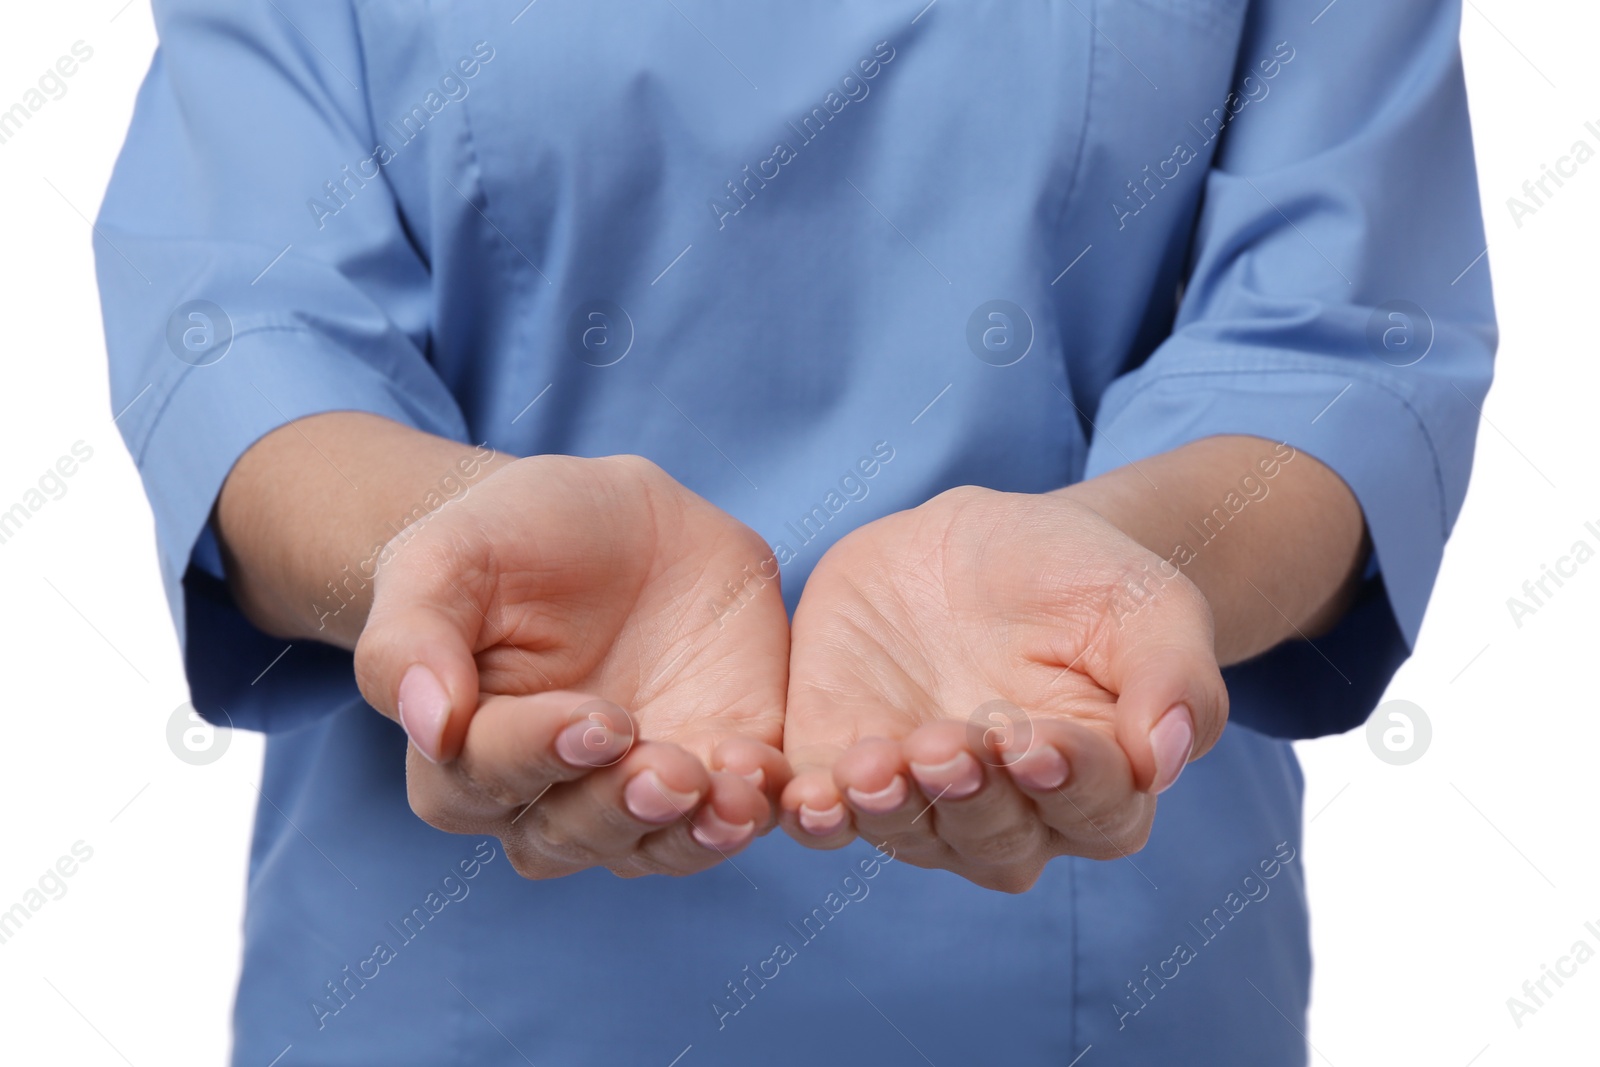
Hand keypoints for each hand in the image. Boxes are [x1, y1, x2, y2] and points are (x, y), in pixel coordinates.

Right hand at [353, 454, 790, 878]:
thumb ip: (412, 637)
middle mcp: (552, 793)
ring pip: (658, 845)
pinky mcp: (723, 763)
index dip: (538, 756)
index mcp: (468, 752)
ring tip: (729, 796)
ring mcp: (642, 787)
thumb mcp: (444, 558)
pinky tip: (767, 779)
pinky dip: (756, 805)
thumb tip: (424, 724)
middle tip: (666, 771)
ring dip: (692, 831)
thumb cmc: (508, 538)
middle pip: (573, 835)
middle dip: (621, 808)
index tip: (593, 718)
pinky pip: (738, 810)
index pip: (486, 780)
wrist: (614, 516)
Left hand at [778, 486, 1227, 891]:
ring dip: (889, 810)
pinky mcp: (841, 766)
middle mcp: (1009, 815)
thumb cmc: (1085, 582)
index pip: (1094, 807)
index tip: (1038, 740)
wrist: (985, 546)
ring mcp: (921, 800)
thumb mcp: (1150, 605)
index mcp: (1099, 787)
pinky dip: (809, 810)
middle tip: (950, 747)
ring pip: (907, 833)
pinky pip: (823, 809)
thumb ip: (1175, 679)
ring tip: (876, 767)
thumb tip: (1168, 757)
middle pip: (994, 834)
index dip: (1068, 780)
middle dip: (970, 796)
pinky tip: (798, 797)